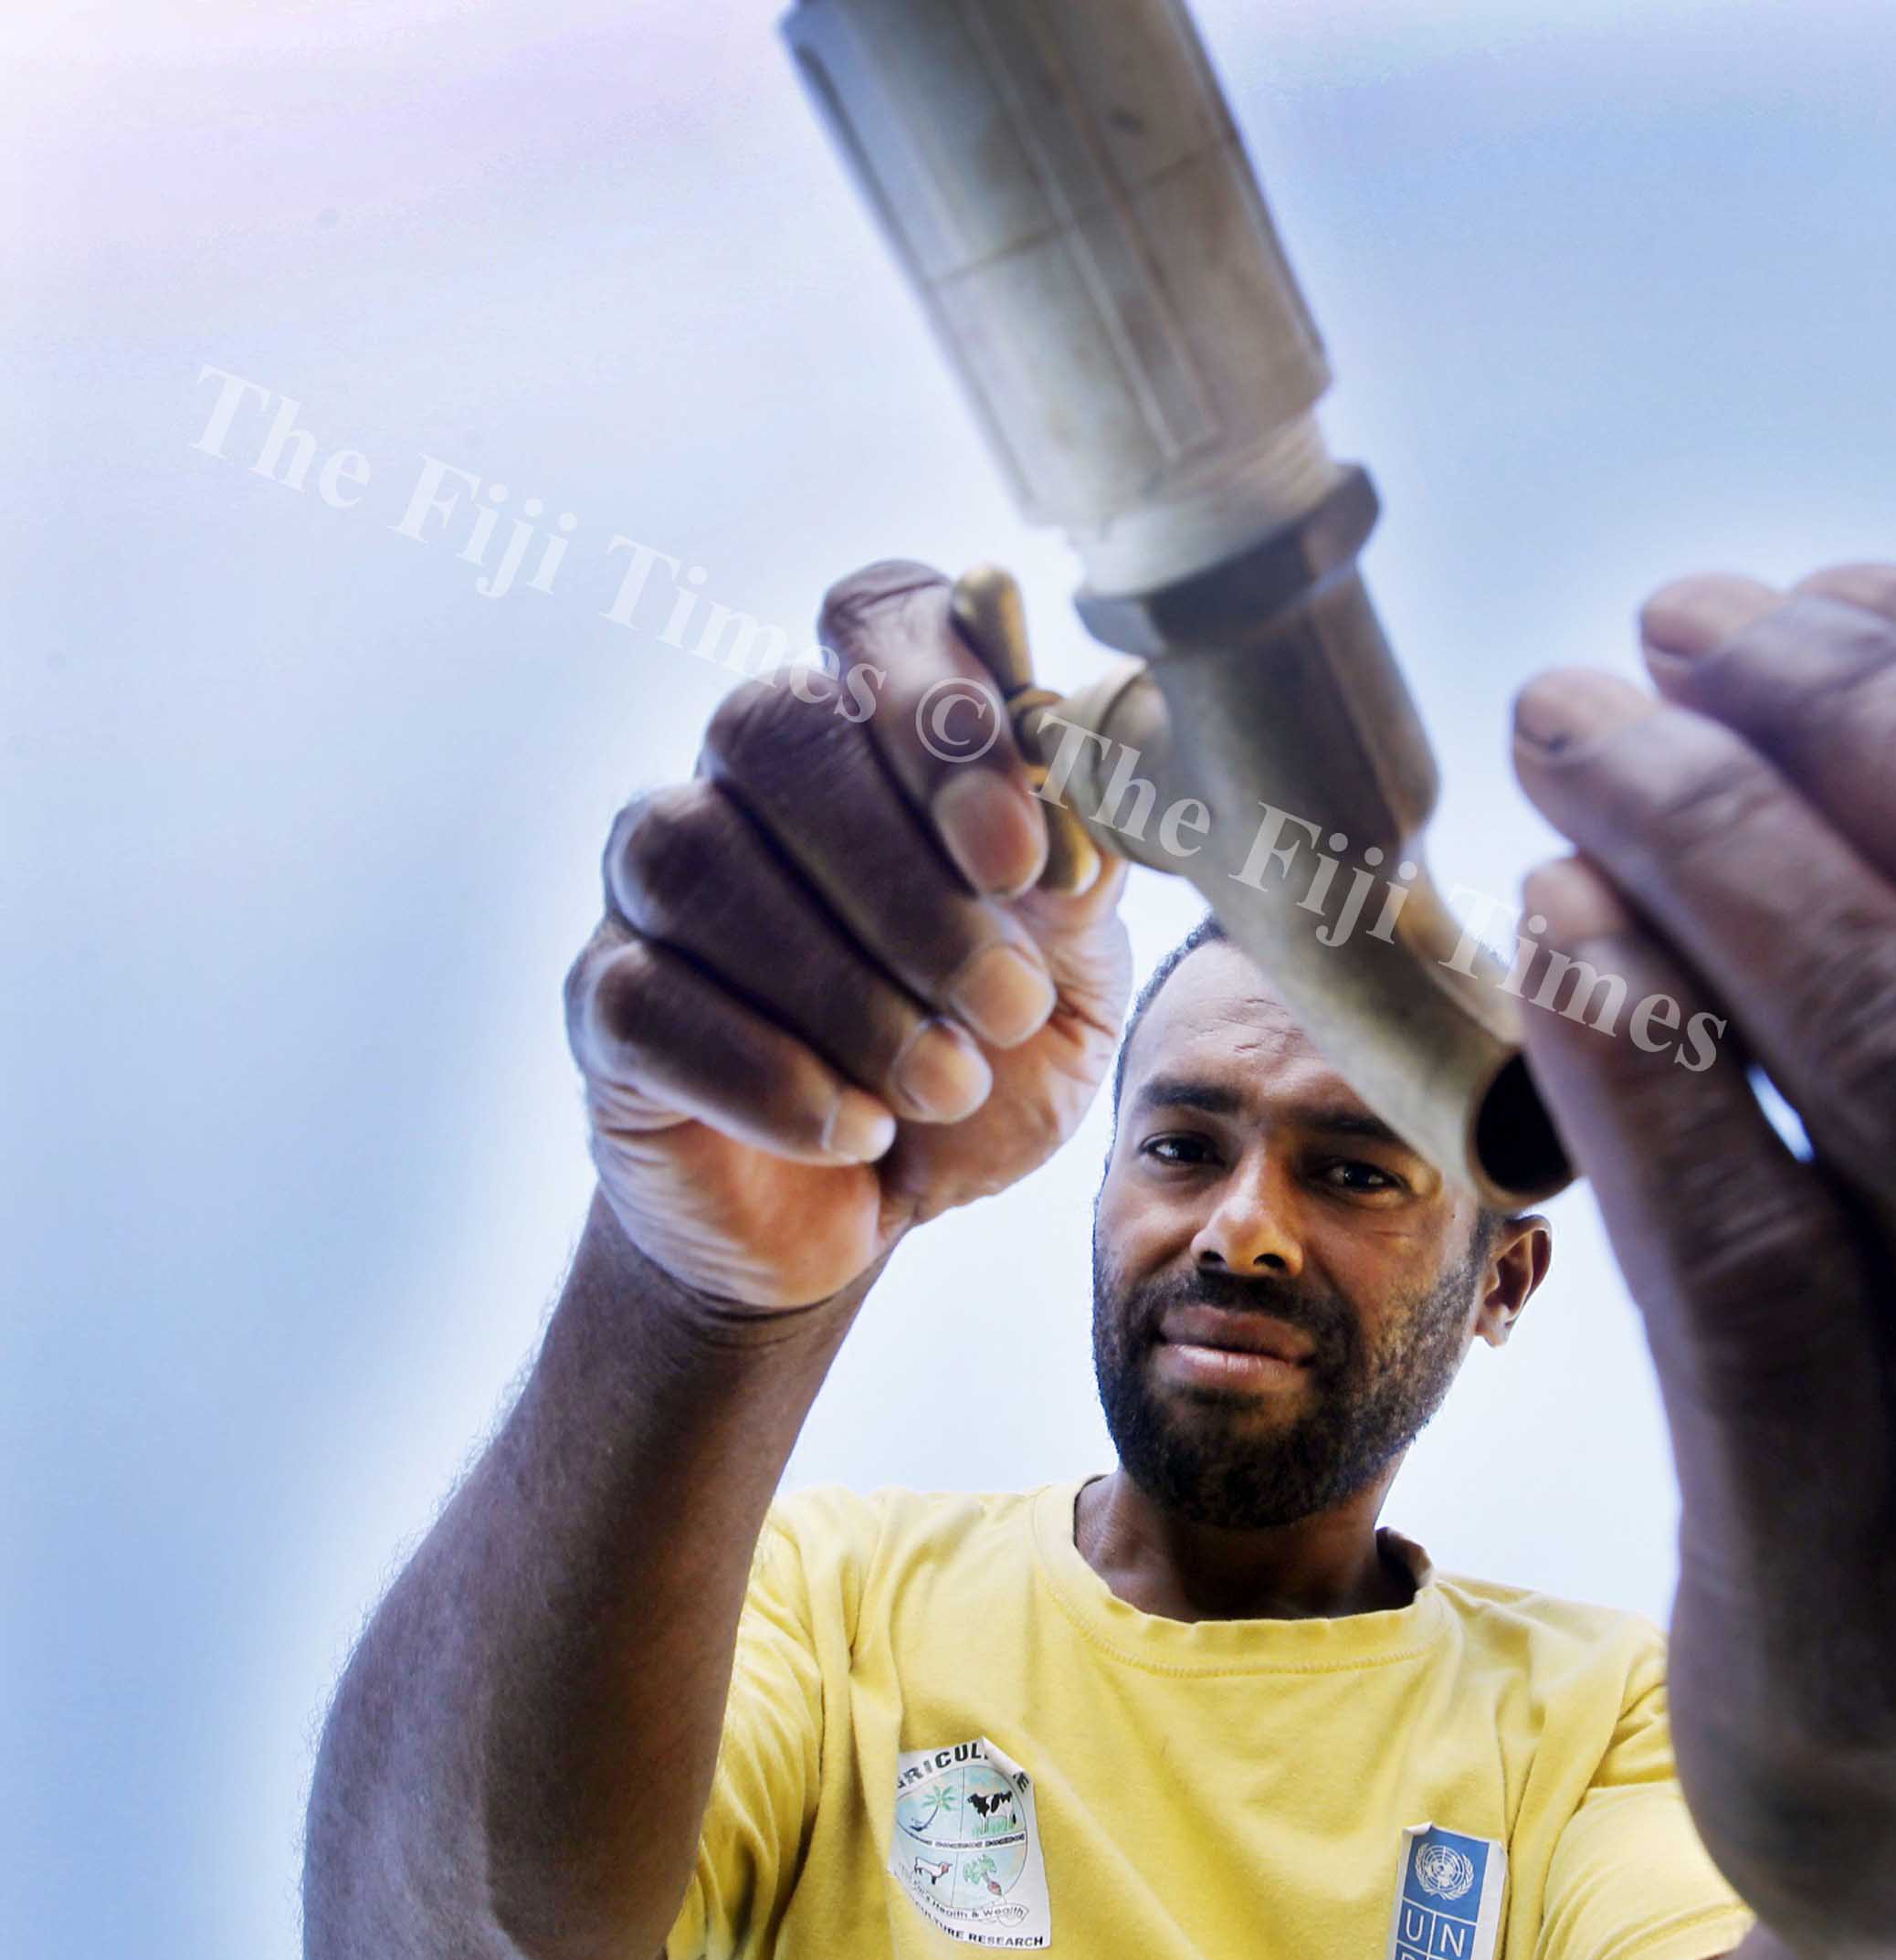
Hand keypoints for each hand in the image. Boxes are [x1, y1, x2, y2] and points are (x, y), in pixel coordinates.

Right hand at [564, 560, 1131, 1313]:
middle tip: (1006, 1005)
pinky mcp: (603, 998)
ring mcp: (651, 880)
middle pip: (774, 727)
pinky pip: (647, 997)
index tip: (1017, 852)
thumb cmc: (978, 1066)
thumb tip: (1101, 738)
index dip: (940, 706)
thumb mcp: (1072, 979)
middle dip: (906, 880)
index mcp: (875, 733)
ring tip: (946, 1084)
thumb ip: (1082, 866)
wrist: (871, 1217)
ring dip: (844, 986)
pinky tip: (859, 1131)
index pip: (875, 614)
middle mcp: (745, 775)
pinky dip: (769, 1075)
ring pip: (697, 856)